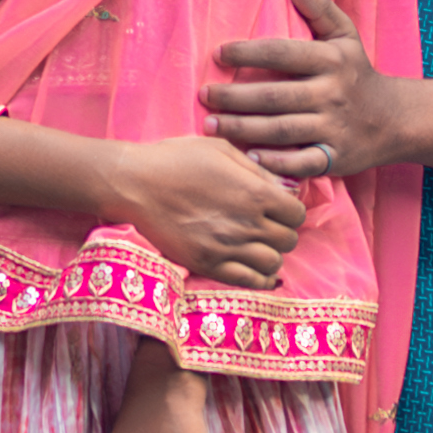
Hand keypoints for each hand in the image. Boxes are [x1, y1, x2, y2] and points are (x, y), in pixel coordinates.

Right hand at [68, 129, 306, 288]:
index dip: (289, 211)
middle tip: (265, 227)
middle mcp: (247, 223)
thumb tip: (286, 188)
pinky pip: (249, 282)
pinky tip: (252, 268)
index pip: (296, 214)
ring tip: (255, 246)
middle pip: (288, 240)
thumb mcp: (222, 150)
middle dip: (281, 233)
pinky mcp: (208, 264)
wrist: (136, 184)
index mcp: (255, 193)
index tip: (276, 209)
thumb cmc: (177, 159)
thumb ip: (259, 171)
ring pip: (272, 263)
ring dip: (269, 255)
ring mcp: (228, 247)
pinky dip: (258, 278)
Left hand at [209, 0, 405, 178]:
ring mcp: (333, 128)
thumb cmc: (358, 73)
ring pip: (281, 130)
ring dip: (243, 129)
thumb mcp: (346, 36)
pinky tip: (248, 158)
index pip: (282, 53)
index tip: (218, 54)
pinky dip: (275, 163)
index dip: (248, 53)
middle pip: (274, 96)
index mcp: (331, 61)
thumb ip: (320, 8)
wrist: (395, 119)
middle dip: (234, 97)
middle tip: (203, 95)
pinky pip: (302, 163)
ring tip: (211, 125)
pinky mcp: (336, 157)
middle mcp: (331, 94)